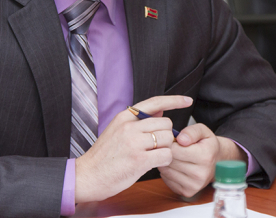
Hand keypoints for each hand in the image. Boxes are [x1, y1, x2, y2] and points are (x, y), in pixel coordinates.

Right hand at [74, 95, 192, 202]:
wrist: (88, 175)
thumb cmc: (104, 155)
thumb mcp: (117, 130)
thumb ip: (138, 121)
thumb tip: (161, 111)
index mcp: (124, 117)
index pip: (154, 102)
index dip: (174, 100)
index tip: (187, 100)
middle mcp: (129, 127)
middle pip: (165, 124)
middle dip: (166, 135)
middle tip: (156, 146)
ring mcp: (134, 143)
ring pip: (167, 139)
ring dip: (165, 149)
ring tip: (152, 156)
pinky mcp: (139, 160)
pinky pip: (166, 155)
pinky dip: (164, 161)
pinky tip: (153, 164)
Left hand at [158, 123, 245, 197]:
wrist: (217, 162)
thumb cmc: (207, 145)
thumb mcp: (202, 131)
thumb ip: (191, 132)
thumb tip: (180, 139)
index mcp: (204, 157)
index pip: (174, 150)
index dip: (169, 143)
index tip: (173, 141)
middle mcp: (200, 174)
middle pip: (169, 161)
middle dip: (167, 152)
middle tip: (173, 148)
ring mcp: (194, 185)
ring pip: (165, 171)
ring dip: (166, 162)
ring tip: (175, 157)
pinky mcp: (187, 192)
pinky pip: (167, 180)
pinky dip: (167, 172)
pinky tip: (176, 167)